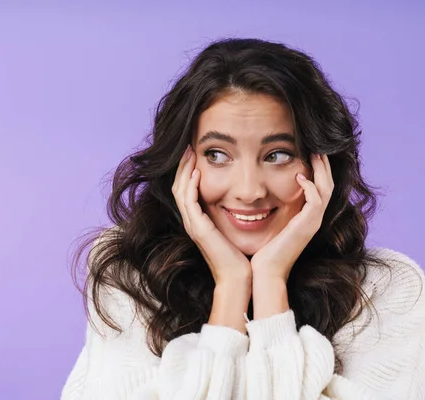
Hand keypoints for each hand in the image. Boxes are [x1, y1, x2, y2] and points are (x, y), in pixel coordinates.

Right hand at [172, 145, 251, 331]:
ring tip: (190, 153)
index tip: (197, 153)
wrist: (240, 278)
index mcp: (200, 221)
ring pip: (180, 191)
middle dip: (184, 165)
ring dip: (184, 170)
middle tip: (189, 146)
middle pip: (180, 186)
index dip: (189, 170)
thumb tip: (245, 198)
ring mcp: (193, 225)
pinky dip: (191, 185)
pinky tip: (197, 171)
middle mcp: (192, 221)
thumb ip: (234, 213)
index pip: (187, 190)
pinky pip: (189, 202)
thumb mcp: (235, 229)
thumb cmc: (242, 257)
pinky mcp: (198, 229)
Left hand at [250, 153, 334, 281]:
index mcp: (306, 218)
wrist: (265, 273)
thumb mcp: (270, 225)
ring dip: (321, 170)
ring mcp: (312, 223)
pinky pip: (316, 201)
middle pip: (328, 185)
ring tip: (314, 153)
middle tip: (317, 147)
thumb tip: (261, 196)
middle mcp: (313, 219)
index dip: (318, 171)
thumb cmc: (262, 252)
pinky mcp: (307, 227)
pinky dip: (311, 187)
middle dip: (323, 165)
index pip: (319, 188)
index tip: (309, 153)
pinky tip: (300, 177)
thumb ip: (271, 210)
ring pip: (326, 189)